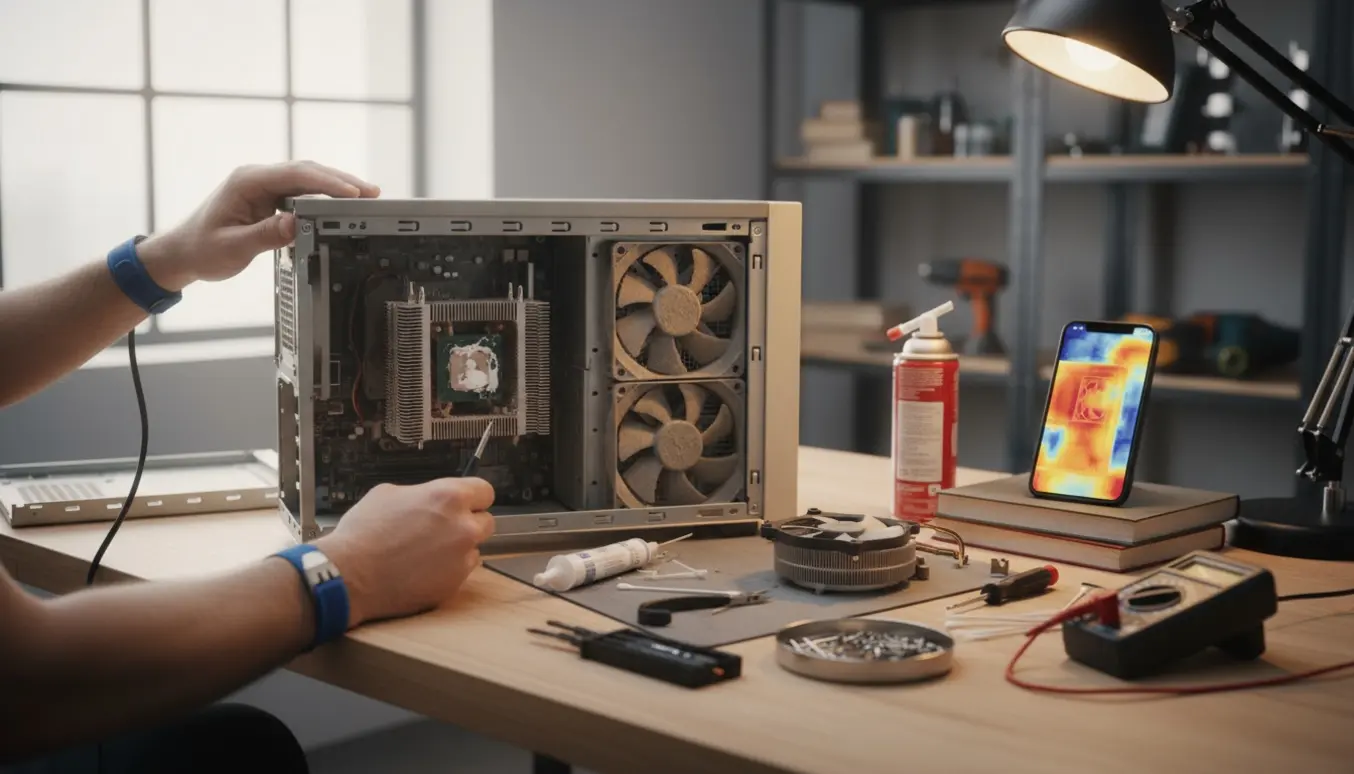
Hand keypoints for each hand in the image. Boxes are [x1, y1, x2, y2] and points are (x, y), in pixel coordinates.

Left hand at [136, 160, 379, 291]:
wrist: (182, 252)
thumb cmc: (201, 249)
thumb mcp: (233, 247)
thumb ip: (266, 234)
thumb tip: (297, 224)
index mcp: (247, 182)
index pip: (295, 175)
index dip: (327, 183)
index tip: (352, 192)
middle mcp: (257, 178)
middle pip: (307, 171)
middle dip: (340, 180)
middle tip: (371, 192)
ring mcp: (263, 186)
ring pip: (307, 179)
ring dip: (335, 186)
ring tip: (365, 195)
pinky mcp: (268, 197)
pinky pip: (301, 191)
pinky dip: (323, 196)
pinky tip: (341, 202)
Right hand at [313, 478, 495, 627]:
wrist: (348, 574)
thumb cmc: (363, 534)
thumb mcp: (389, 494)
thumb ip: (422, 494)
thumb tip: (430, 499)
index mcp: (448, 497)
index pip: (485, 491)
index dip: (474, 497)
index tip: (468, 502)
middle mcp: (462, 527)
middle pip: (486, 521)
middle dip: (468, 523)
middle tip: (444, 529)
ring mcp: (461, 558)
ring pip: (474, 548)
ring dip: (458, 548)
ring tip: (427, 552)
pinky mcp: (454, 584)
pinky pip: (462, 572)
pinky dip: (448, 570)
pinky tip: (423, 568)